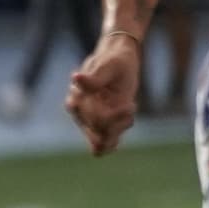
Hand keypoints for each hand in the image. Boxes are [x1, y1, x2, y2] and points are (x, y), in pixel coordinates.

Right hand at [66, 32, 142, 155]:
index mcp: (78, 97)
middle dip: (119, 123)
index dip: (115, 116)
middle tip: (131, 107)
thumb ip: (94, 77)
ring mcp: (86, 119)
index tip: (132, 105)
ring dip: (118, 131)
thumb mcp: (109, 66)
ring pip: (100, 141)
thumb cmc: (114, 62)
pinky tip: (122, 128)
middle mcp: (78, 111)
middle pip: (98, 132)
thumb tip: (76, 78)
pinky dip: (112, 142)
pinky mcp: (97, 124)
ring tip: (128, 112)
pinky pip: (99, 145)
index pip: (94, 118)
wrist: (118, 63)